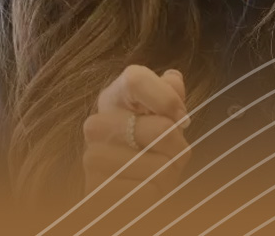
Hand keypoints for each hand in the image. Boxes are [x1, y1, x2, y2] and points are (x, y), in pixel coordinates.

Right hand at [83, 66, 190, 197]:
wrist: (123, 193)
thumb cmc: (148, 147)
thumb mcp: (161, 116)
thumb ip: (169, 93)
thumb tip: (173, 79)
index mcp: (113, 98)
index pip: (136, 79)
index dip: (167, 98)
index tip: (181, 117)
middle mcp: (96, 125)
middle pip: (161, 129)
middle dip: (178, 147)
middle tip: (171, 154)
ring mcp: (93, 158)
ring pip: (160, 165)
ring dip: (169, 174)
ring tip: (156, 174)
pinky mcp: (95, 191)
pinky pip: (148, 192)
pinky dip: (156, 194)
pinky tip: (144, 191)